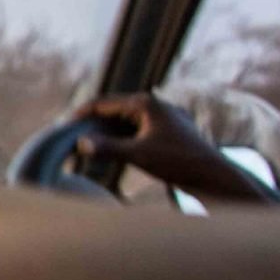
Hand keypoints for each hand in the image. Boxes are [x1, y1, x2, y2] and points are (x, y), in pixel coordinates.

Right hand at [74, 93, 274, 205]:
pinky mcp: (170, 132)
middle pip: (116, 111)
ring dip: (109, 133)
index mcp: (147, 104)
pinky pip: (139, 130)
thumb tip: (81, 144)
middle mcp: (156, 106)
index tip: (65, 125)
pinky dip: (123, 139)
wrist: (213, 176)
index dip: (83, 114)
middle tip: (75, 136)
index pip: (105, 103)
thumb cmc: (178, 162)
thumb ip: (108, 148)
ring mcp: (165, 119)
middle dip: (95, 124)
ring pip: (128, 122)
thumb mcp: (138, 155)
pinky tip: (116, 151)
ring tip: (92, 146)